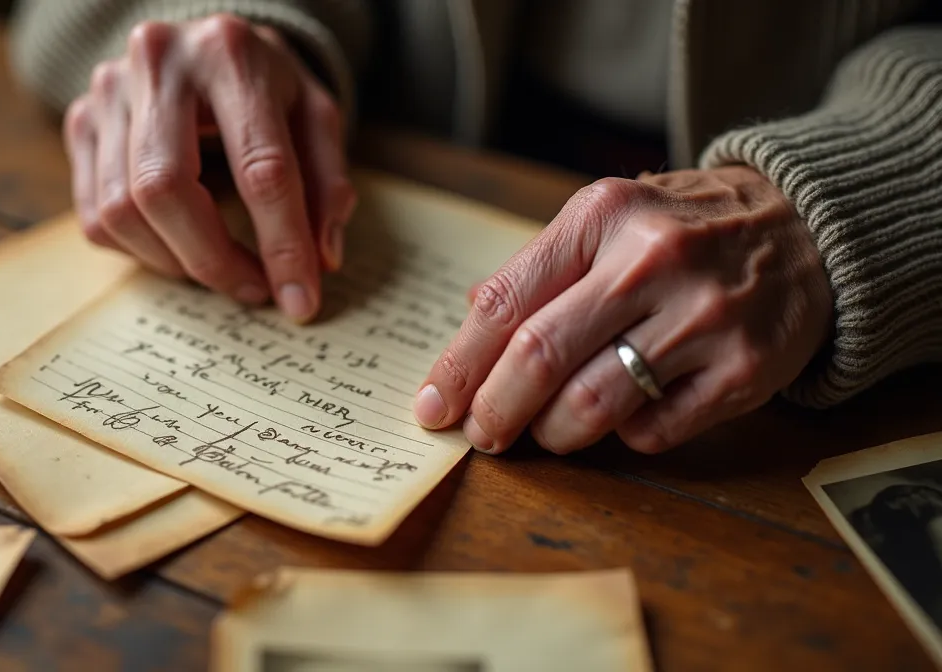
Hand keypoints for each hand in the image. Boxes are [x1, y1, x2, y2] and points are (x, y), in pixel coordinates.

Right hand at [65, 14, 354, 322]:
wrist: (204, 46)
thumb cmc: (266, 85)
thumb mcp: (315, 116)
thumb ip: (326, 184)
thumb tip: (320, 260)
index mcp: (230, 53)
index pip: (258, 167)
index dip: (282, 244)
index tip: (299, 300)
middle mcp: (157, 62)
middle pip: (165, 190)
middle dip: (213, 261)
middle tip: (253, 291)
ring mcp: (108, 92)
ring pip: (121, 210)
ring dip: (175, 262)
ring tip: (218, 268)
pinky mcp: (80, 122)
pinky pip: (96, 216)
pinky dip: (140, 250)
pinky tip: (177, 245)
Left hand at [414, 166, 832, 454]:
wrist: (807, 228)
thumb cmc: (681, 231)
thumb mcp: (608, 220)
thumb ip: (539, 272)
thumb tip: (468, 340)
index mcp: (602, 216)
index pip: (503, 304)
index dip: (457, 367)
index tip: (432, 408)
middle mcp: (651, 261)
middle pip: (538, 358)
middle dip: (494, 411)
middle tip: (482, 436)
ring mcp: (703, 318)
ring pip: (591, 406)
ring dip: (554, 433)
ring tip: (549, 430)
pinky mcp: (744, 370)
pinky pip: (652, 431)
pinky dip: (624, 435)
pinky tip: (627, 414)